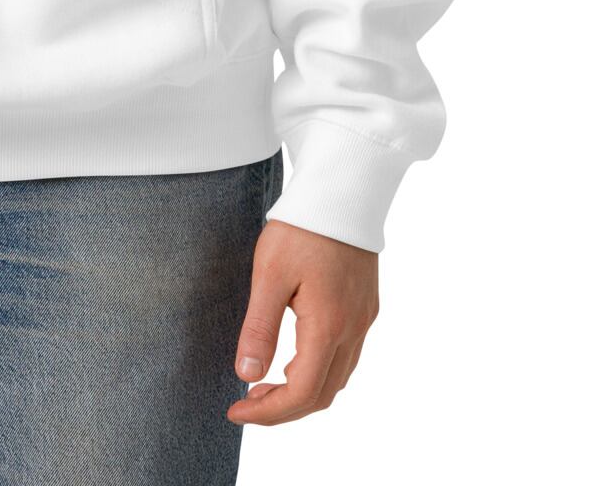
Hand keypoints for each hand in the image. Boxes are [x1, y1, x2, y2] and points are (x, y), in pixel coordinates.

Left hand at [227, 218, 378, 424]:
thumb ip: (260, 328)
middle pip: (322, 395)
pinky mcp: (366, 306)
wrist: (342, 189)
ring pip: (338, 379)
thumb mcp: (270, 274)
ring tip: (265, 384)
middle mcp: (353, 329)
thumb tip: (247, 376)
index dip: (268, 412)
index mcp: (328, 325)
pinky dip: (319, 371)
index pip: (302, 393)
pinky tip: (295, 358)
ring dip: (303, 392)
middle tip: (247, 401)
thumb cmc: (302, 227)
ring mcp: (364, 319)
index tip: (236, 411)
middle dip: (284, 409)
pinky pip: (347, 357)